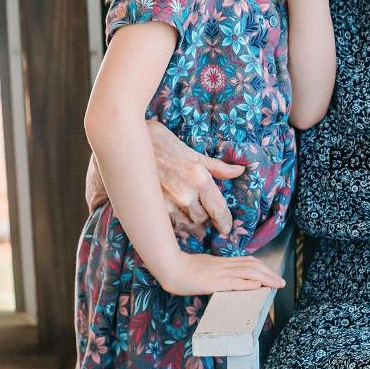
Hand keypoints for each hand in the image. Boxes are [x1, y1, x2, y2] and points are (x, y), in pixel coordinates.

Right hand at [85, 124, 246, 238]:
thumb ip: (217, 167)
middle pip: (203, 221)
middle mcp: (186, 193)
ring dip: (190, 226)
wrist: (129, 139)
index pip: (219, 210)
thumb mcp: (192, 153)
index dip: (225, 223)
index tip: (225, 229)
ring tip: (189, 220)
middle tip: (203, 218)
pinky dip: (175, 227)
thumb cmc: (162, 143)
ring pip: (187, 227)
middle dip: (205, 221)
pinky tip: (174, 220)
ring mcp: (168, 202)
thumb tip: (240, 170)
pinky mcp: (152, 208)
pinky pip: (170, 227)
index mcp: (199, 178)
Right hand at [159, 251, 285, 296]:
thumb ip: (214, 271)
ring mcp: (220, 273)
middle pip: (252, 266)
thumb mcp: (203, 268)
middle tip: (281, 281)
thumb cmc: (182, 268)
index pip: (247, 262)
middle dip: (269, 273)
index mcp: (221, 262)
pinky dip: (248, 284)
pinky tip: (258, 286)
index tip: (272, 274)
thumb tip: (222, 279)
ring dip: (265, 278)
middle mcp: (224, 266)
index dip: (262, 267)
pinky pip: (235, 283)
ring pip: (248, 273)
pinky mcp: (215, 282)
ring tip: (277, 284)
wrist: (170, 267)